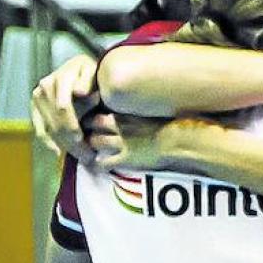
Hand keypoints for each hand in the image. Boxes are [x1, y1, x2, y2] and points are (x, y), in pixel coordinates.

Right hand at [31, 55, 99, 163]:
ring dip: (64, 145)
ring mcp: (38, 97)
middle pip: (55, 121)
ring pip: (49, 128)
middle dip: (70, 141)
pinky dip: (49, 142)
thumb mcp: (94, 72)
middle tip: (87, 155)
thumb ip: (88, 81)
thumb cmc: (93, 71)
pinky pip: (40, 128)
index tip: (81, 139)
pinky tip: (58, 152)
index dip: (71, 125)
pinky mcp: (35, 107)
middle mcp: (45, 87)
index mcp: (60, 79)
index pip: (63, 108)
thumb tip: (78, 92)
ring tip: (81, 156)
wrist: (83, 67)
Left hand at [86, 112, 224, 172]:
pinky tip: (97, 165)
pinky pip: (104, 162)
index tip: (91, 113)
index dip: (93, 111)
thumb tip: (144, 98)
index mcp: (129, 111)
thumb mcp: (156, 109)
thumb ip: (144, 105)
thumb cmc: (173, 123)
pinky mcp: (125, 159)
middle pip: (93, 123)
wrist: (179, 140)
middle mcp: (121, 125)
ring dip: (90, 145)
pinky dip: (98, 164)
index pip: (102, 106)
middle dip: (86, 126)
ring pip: (95, 142)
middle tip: (84, 129)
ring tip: (88, 148)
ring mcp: (122, 142)